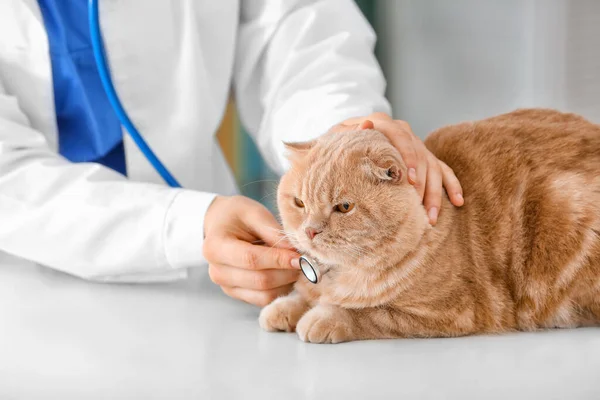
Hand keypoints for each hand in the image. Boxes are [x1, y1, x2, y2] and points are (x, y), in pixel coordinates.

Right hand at [203, 196, 300, 306]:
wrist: (220, 225)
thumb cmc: (237, 216)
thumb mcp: (253, 213)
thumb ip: (272, 231)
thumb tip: (294, 251)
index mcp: (215, 247)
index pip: (251, 259)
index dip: (278, 259)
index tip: (299, 257)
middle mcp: (217, 271)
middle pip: (259, 280)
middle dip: (286, 272)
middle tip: (305, 262)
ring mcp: (226, 286)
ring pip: (264, 294)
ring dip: (286, 283)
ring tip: (296, 266)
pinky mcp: (237, 294)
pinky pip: (263, 299)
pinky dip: (280, 289)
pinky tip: (287, 273)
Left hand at [329, 113, 463, 224]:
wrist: (345, 139)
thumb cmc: (338, 144)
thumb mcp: (337, 137)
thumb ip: (348, 134)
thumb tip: (366, 125)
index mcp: (381, 122)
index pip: (400, 136)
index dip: (408, 158)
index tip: (409, 181)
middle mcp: (402, 130)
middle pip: (420, 156)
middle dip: (421, 185)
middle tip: (418, 209)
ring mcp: (416, 144)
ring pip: (433, 167)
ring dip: (434, 194)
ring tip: (431, 218)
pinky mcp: (424, 157)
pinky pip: (444, 170)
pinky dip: (452, 185)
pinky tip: (458, 201)